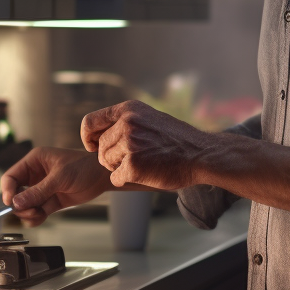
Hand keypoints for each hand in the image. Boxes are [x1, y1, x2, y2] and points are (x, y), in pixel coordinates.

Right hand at [1, 147, 111, 226]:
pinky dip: (36, 218)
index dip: (7, 190)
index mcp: (34, 161)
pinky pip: (36, 212)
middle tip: (30, 211)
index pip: (11, 177)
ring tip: (39, 214)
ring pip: (25, 205)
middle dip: (19, 205)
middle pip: (15, 193)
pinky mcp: (50, 201)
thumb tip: (16, 203)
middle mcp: (35, 175)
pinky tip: (41, 217)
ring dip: (28, 213)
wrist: (102, 176)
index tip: (9, 203)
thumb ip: (38, 191)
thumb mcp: (60, 177)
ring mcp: (42, 189)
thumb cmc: (83, 167)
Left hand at [80, 100, 214, 189]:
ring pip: (106, 162)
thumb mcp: (149, 118)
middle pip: (99, 147)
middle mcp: (127, 123)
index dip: (87, 137)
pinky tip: (145, 174)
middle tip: (132, 160)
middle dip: (110, 157)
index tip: (93, 146)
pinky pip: (115, 178)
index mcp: (129, 109)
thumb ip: (125, 122)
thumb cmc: (176, 139)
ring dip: (119, 168)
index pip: (90, 122)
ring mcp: (130, 144)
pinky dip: (126, 180)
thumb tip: (99, 134)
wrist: (201, 154)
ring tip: (142, 164)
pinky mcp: (133, 165)